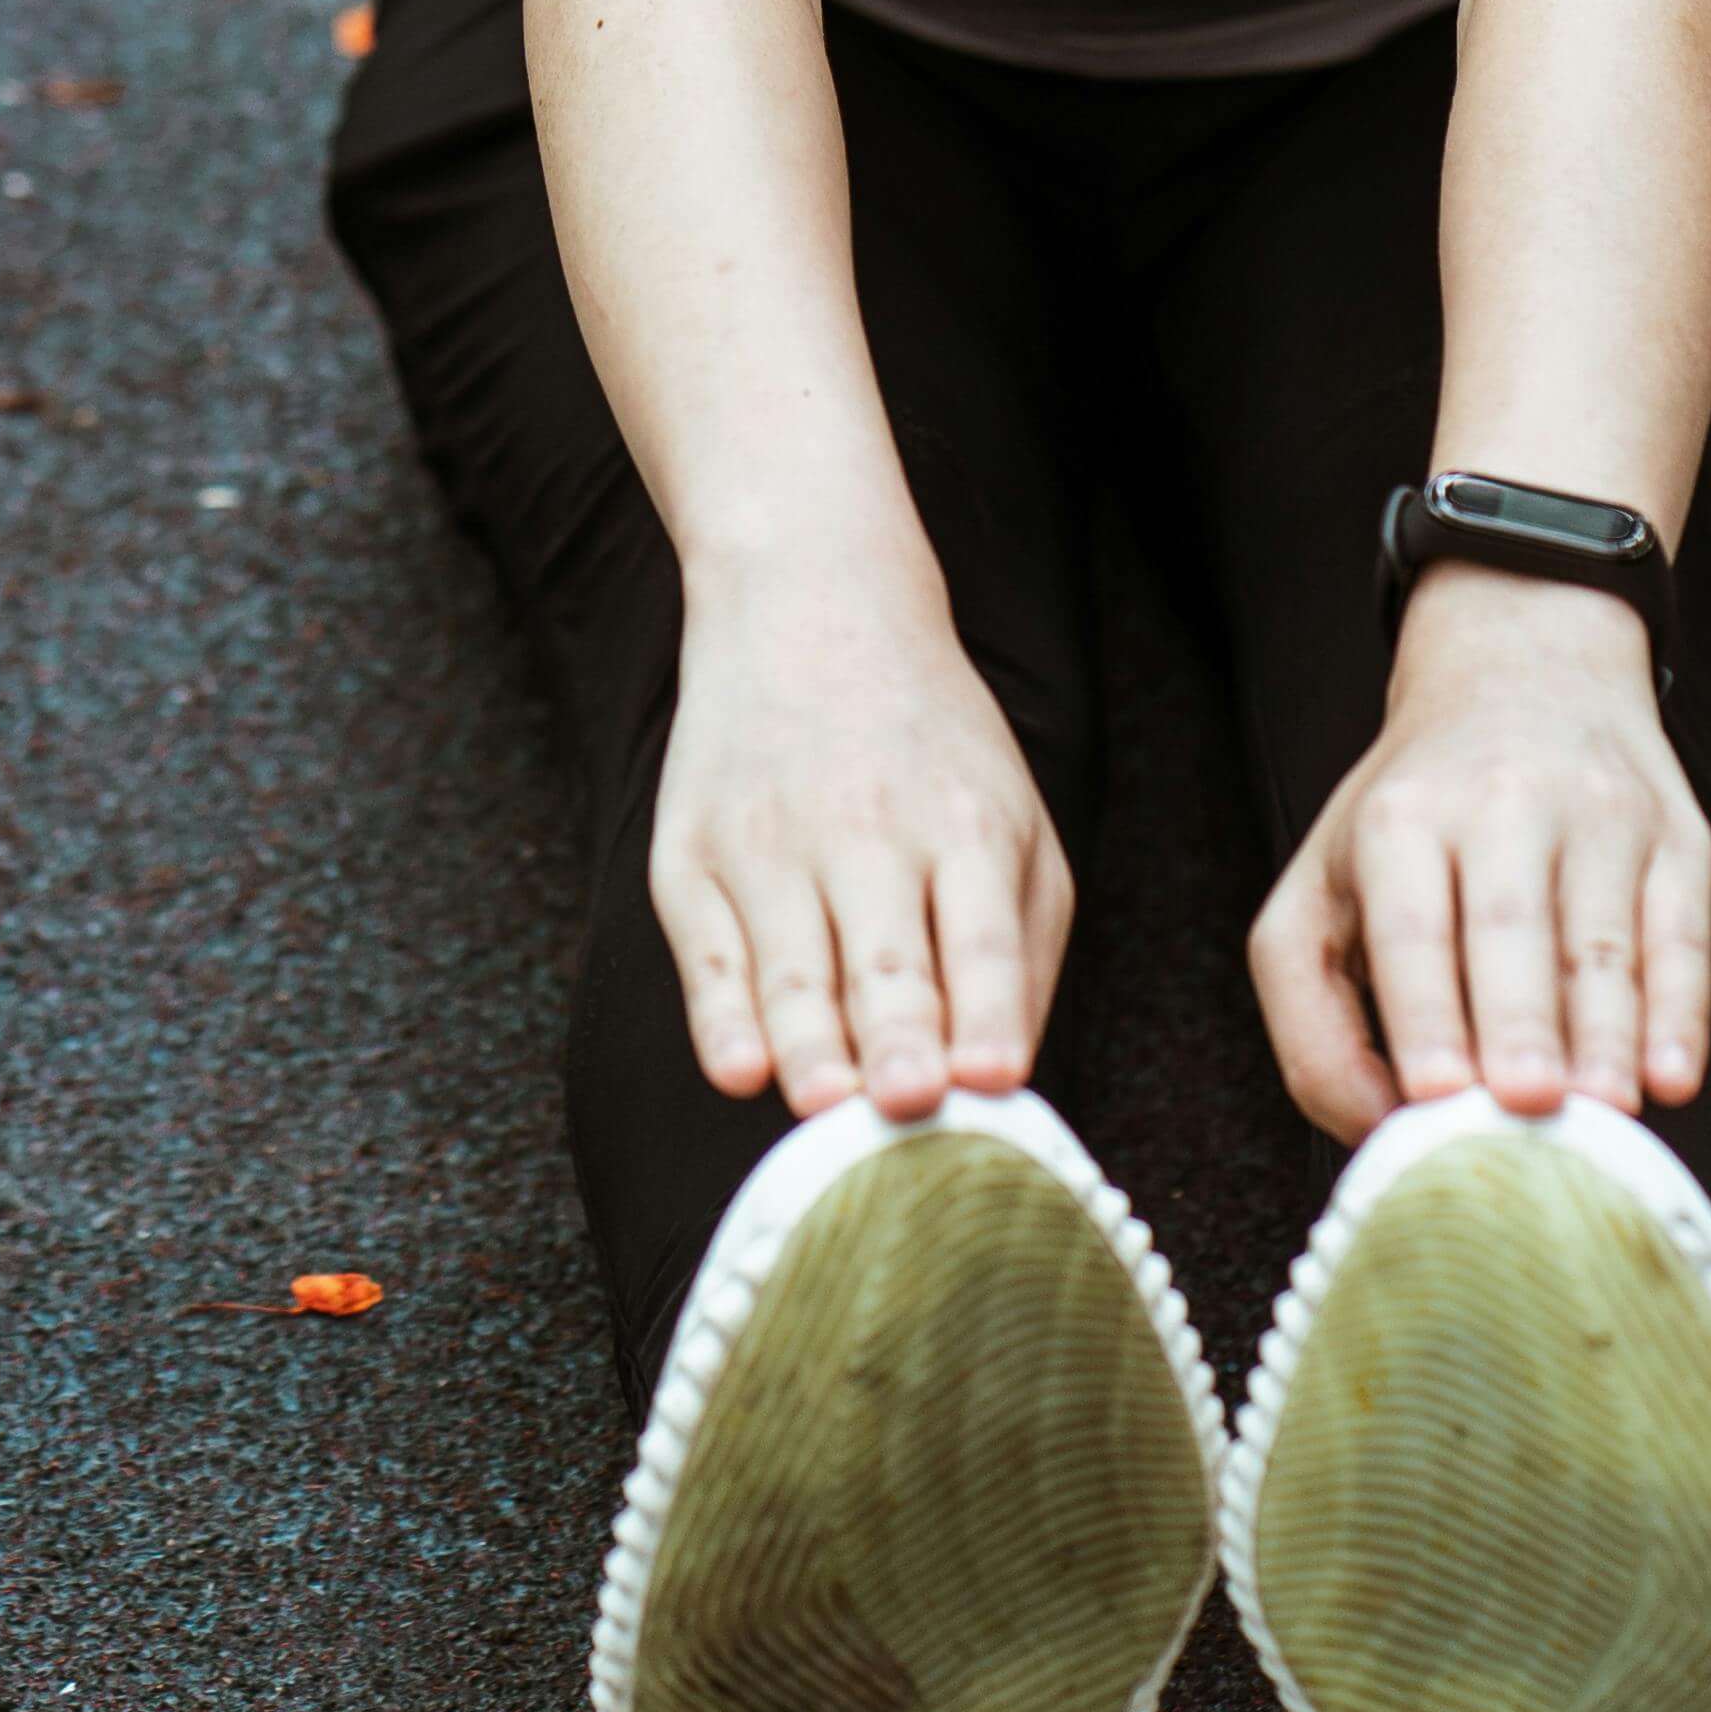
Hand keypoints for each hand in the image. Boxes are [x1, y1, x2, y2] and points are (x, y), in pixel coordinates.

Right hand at [650, 561, 1072, 1123]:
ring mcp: (770, 845)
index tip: (991, 1076)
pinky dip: (721, 1017)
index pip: (980, 939)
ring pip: (795, 972)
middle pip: (888, 962)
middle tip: (909, 1102)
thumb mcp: (1011, 819)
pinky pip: (705, 957)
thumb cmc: (929, 746)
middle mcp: (867, 835)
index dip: (986, 1009)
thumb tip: (1001, 1078)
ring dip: (812, 1046)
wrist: (808, 604)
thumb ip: (1020, 947)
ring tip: (828, 1107)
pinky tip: (739, 1071)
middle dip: (899, 1038)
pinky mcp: (689, 856)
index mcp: (965, 828)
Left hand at [1246, 566, 1710, 1144]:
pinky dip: (1682, 1011)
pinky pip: (1683, 932)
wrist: (1524, 672)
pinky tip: (1672, 1077)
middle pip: (1511, 928)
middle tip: (1524, 1105)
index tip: (1432, 1091)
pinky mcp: (1677, 837)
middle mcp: (1502, 804)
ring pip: (1603, 940)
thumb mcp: (1319, 888)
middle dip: (1519, 1023)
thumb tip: (1375, 1127)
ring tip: (1600, 1113)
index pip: (1410, 926)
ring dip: (1604, 1035)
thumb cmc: (1410, 820)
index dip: (1422, 1009)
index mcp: (1399, 821)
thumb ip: (1312, 1015)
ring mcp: (1600, 817)